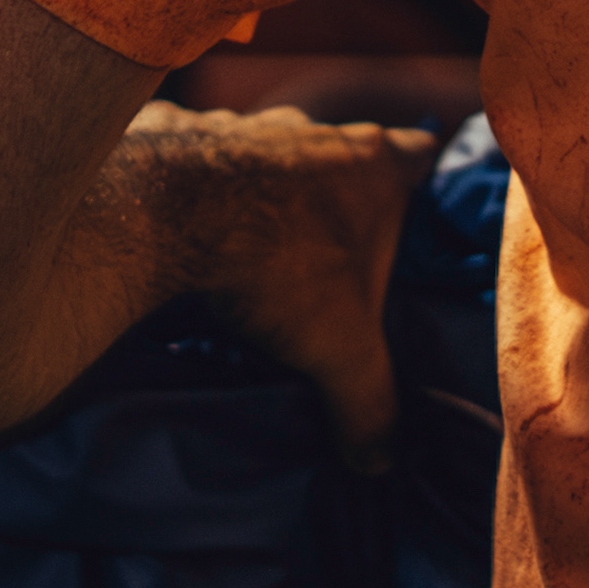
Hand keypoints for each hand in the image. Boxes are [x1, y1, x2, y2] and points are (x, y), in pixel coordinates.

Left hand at [108, 103, 439, 470]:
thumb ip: (368, 401)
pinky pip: (203, 157)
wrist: (164, 211)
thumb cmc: (274, 263)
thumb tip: (380, 461)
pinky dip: (203, 188)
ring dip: (270, 193)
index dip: (424, 181)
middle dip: (342, 198)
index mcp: (373, 166)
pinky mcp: (187, 130)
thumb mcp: (337, 348)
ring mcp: (250, 126)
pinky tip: (191, 228)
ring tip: (258, 247)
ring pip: (275, 156)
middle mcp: (317, 132)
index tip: (418, 214)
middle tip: (335, 251)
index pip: (422, 154)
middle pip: (346, 157)